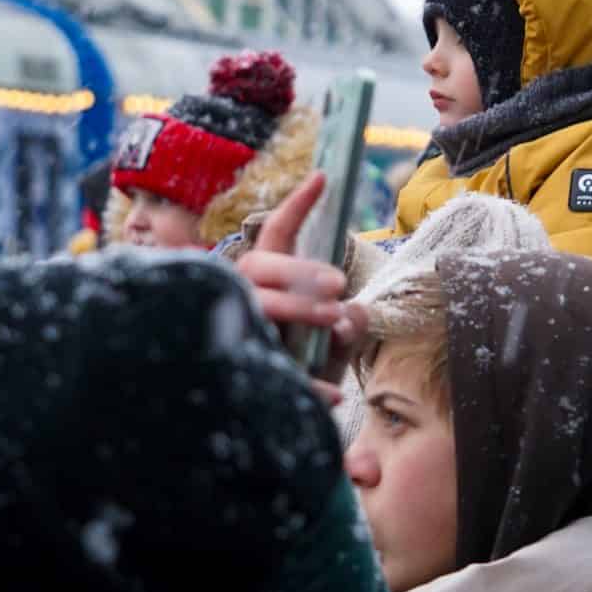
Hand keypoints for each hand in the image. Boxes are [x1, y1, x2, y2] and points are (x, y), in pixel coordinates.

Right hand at [236, 173, 367, 406]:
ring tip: (335, 317)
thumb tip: (352, 317)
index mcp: (267, 280)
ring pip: (259, 306)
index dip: (297, 206)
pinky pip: (269, 369)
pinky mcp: (241, 368)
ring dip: (297, 309)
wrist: (281, 414)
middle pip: (260, 264)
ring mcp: (238, 328)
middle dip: (299, 269)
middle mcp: (245, 296)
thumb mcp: (337, 340)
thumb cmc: (308, 363)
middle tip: (339, 282)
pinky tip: (335, 396)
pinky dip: (306, 384)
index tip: (324, 177)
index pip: (277, 235)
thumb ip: (353, 322)